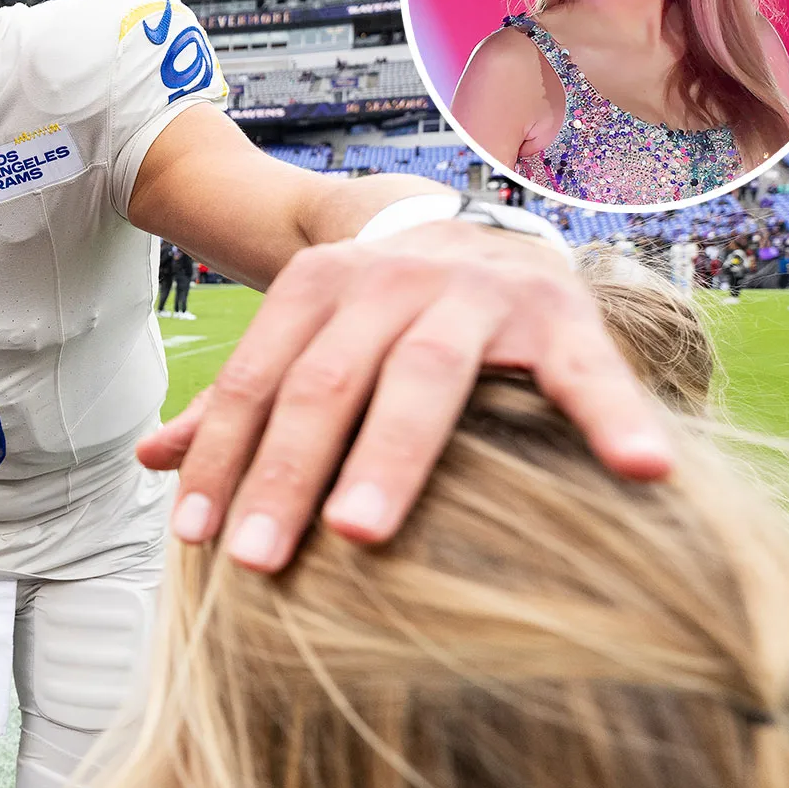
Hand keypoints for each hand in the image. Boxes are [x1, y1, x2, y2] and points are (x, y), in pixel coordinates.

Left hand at [137, 221, 672, 571]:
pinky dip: (612, 420)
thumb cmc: (379, 313)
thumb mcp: (307, 337)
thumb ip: (241, 400)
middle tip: (258, 561)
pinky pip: (586, 374)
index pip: (256, 384)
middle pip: (326, 386)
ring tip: (359, 534)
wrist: (482, 226)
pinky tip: (637, 471)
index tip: (197, 539)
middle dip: (286, 475)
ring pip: (424, 380)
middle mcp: (390, 282)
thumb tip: (151, 460)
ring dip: (390, 460)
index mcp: (317, 287)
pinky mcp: (561, 316)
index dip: (223, 459)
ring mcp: (478, 295)